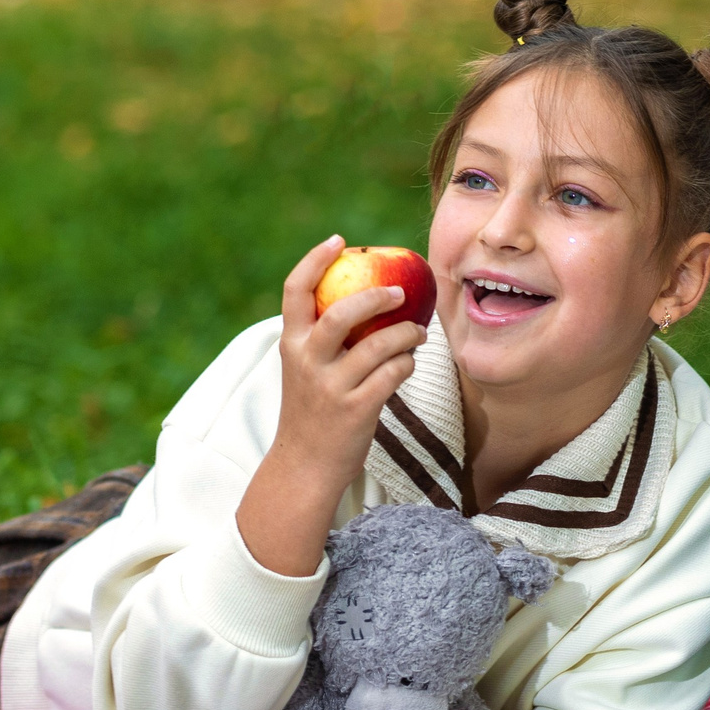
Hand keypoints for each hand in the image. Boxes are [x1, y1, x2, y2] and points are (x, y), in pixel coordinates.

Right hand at [236, 236, 428, 576]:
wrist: (303, 467)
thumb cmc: (312, 412)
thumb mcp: (304, 371)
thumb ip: (323, 340)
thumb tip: (367, 302)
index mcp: (290, 345)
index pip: (294, 290)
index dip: (314, 260)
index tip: (339, 241)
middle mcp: (306, 362)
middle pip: (341, 313)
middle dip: (375, 296)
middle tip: (400, 291)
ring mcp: (331, 387)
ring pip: (377, 345)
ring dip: (405, 333)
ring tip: (418, 332)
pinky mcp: (356, 410)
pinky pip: (392, 375)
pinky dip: (406, 364)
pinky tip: (408, 363)